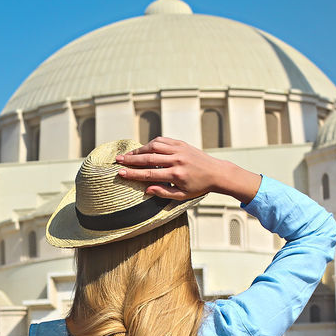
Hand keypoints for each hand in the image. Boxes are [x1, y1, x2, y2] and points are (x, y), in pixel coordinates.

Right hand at [114, 137, 261, 204]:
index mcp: (176, 174)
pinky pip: (162, 140)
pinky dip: (151, 143)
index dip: (133, 173)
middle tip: (118, 160)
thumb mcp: (182, 195)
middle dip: (131, 159)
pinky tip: (143, 148)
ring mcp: (179, 149)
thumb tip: (146, 189)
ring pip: (154, 146)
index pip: (149, 173)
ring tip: (128, 155)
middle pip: (148, 158)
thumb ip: (163, 192)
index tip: (121, 172)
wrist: (216, 172)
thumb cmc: (198, 187)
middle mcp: (177, 160)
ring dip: (139, 150)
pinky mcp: (181, 143)